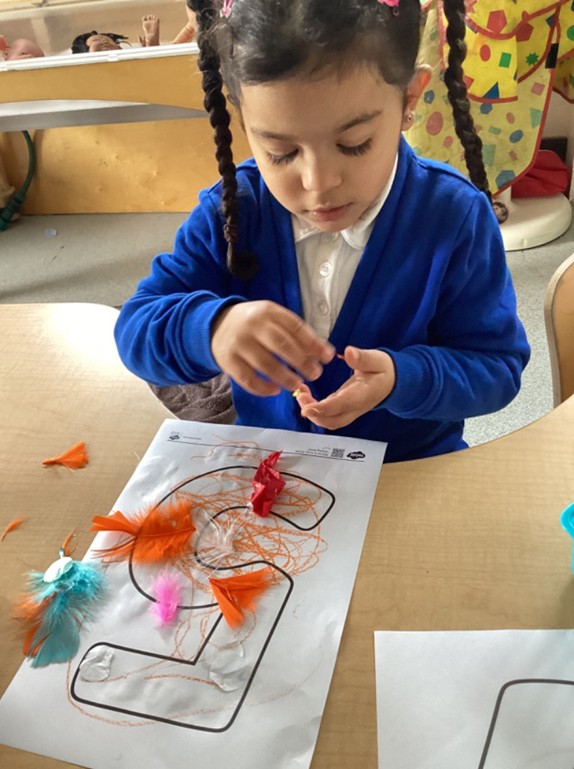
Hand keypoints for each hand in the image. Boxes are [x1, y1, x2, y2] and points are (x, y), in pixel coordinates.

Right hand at [211, 301, 334, 396]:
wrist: (215, 325)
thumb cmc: (253, 324)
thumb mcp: (272, 318)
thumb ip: (294, 333)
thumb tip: (322, 352)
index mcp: (268, 311)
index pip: (295, 327)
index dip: (313, 343)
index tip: (327, 357)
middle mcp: (253, 325)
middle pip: (282, 345)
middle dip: (302, 362)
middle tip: (316, 374)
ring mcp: (239, 343)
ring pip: (265, 364)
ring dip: (285, 377)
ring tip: (298, 384)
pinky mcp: (228, 361)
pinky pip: (247, 378)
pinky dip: (263, 388)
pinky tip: (275, 391)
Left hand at [296, 346, 395, 428]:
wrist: (393, 381)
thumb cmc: (384, 370)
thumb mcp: (376, 359)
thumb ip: (362, 358)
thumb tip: (349, 353)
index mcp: (362, 395)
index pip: (340, 405)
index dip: (321, 408)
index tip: (306, 407)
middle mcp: (355, 407)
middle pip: (332, 421)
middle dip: (313, 413)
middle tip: (300, 396)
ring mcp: (349, 410)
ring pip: (328, 420)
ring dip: (312, 412)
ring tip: (301, 394)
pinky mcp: (343, 407)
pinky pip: (327, 414)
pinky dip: (314, 408)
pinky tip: (306, 393)